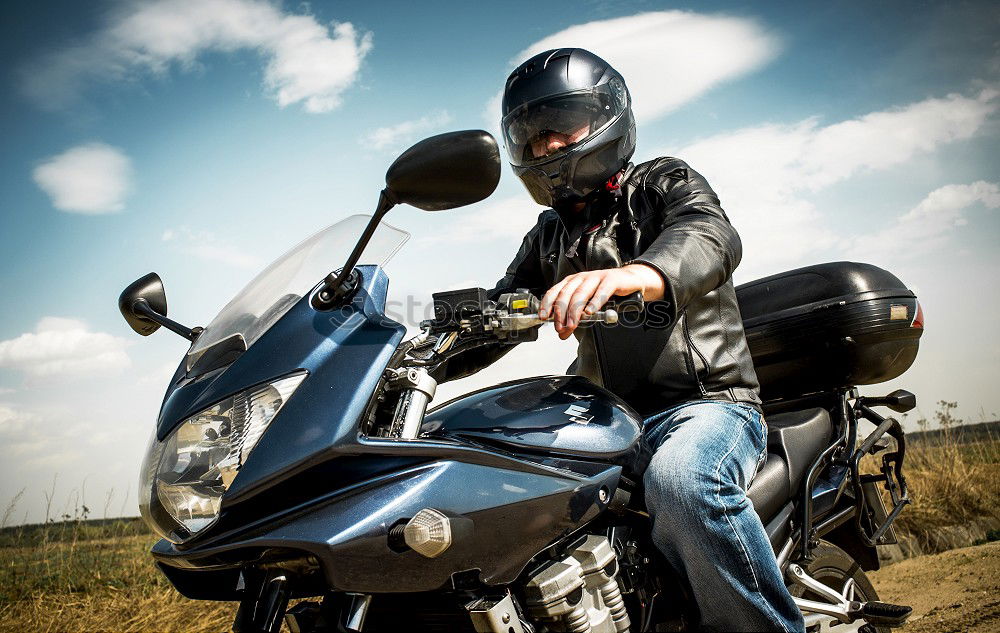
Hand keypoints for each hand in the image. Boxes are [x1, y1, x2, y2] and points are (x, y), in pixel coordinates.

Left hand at [538, 263, 664, 338]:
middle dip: (561, 313)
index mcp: (572, 282)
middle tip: (560, 328)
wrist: (629, 281)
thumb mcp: (586, 303)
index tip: (543, 317)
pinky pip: (601, 292)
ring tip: (572, 324)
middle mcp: (581, 278)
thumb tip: (562, 331)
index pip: (554, 292)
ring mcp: (596, 278)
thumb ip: (574, 315)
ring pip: (581, 294)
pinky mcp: (611, 280)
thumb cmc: (606, 291)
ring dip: (574, 311)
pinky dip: (595, 303)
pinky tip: (590, 312)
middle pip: (566, 295)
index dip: (547, 304)